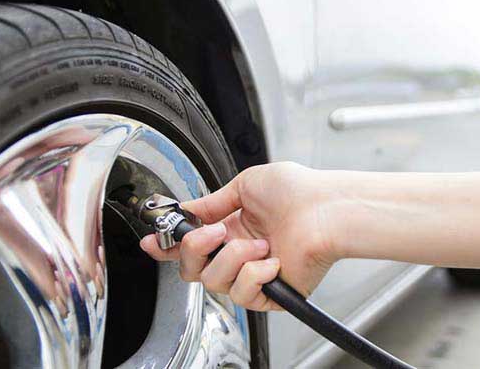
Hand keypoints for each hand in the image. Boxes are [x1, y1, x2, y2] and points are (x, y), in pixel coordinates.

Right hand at [140, 162, 340, 310]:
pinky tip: (273, 260)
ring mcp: (254, 274)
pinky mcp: (270, 294)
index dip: (168, 246)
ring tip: (260, 242)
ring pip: (214, 281)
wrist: (326, 208)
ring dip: (233, 257)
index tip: (152, 242)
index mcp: (232, 228)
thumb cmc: (299, 191)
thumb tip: (187, 209)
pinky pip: (242, 294)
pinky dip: (255, 274)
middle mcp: (240, 253)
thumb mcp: (245, 184)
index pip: (192, 245)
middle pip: (192, 269)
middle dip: (194, 249)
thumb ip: (211, 202)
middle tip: (215, 232)